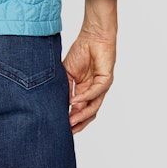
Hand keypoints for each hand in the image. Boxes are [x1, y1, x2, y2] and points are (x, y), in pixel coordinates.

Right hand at [63, 0, 117, 132]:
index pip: (79, 109)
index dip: (71, 118)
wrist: (93, 36)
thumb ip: (65, 87)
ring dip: (82, 115)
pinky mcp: (106, 80)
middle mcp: (94, 91)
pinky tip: (74, 101)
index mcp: (85, 90)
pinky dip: (84, 98)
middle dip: (78, 122)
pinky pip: (95, 92)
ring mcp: (101, 87)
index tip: (60, 126)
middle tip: (68, 131)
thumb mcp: (67, 73)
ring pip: (93, 106)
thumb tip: (62, 103)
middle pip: (88, 112)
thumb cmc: (81, 51)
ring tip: (71, 121)